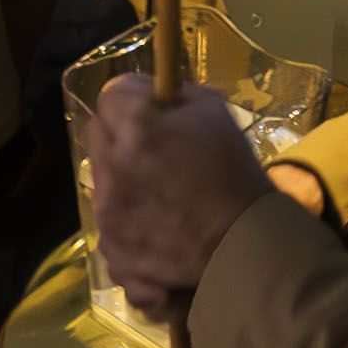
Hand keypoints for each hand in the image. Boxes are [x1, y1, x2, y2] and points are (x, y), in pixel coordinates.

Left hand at [77, 67, 275, 325]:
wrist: (245, 249)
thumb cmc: (235, 175)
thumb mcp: (215, 114)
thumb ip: (178, 95)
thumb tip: (159, 95)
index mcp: (136, 129)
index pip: (112, 95)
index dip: (135, 98)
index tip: (156, 109)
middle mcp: (111, 170)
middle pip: (101, 137)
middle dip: (125, 138)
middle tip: (161, 153)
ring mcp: (107, 215)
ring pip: (104, 184)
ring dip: (126, 183)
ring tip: (165, 199)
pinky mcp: (113, 251)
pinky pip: (111, 229)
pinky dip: (130, 228)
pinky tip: (160, 233)